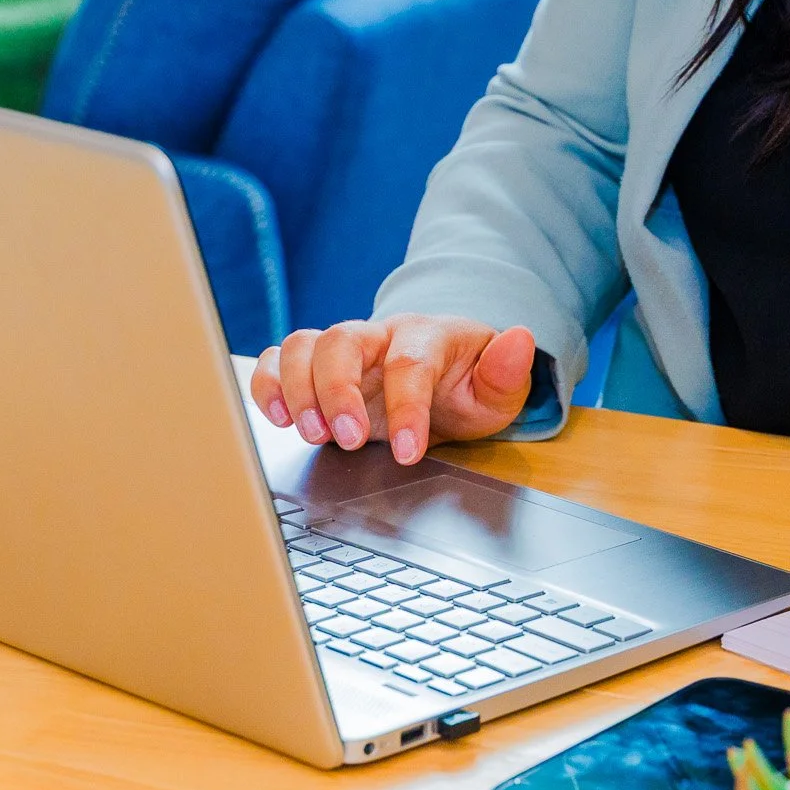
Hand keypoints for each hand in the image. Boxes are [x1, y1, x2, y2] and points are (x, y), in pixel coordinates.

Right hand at [250, 315, 535, 465]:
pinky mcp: (314, 367)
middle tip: (347, 440)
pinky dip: (267, 385)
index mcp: (426, 337)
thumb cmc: (467, 386)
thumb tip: (522, 339)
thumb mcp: (498, 390)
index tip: (410, 454)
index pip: (410, 363)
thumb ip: (508, 372)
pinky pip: (277, 360)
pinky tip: (278, 419)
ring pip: (303, 344)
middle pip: (342, 341)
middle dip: (338, 391)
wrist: (443, 380)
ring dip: (298, 389)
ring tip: (311, 434)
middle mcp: (378, 335)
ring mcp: (343, 348)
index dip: (407, 407)